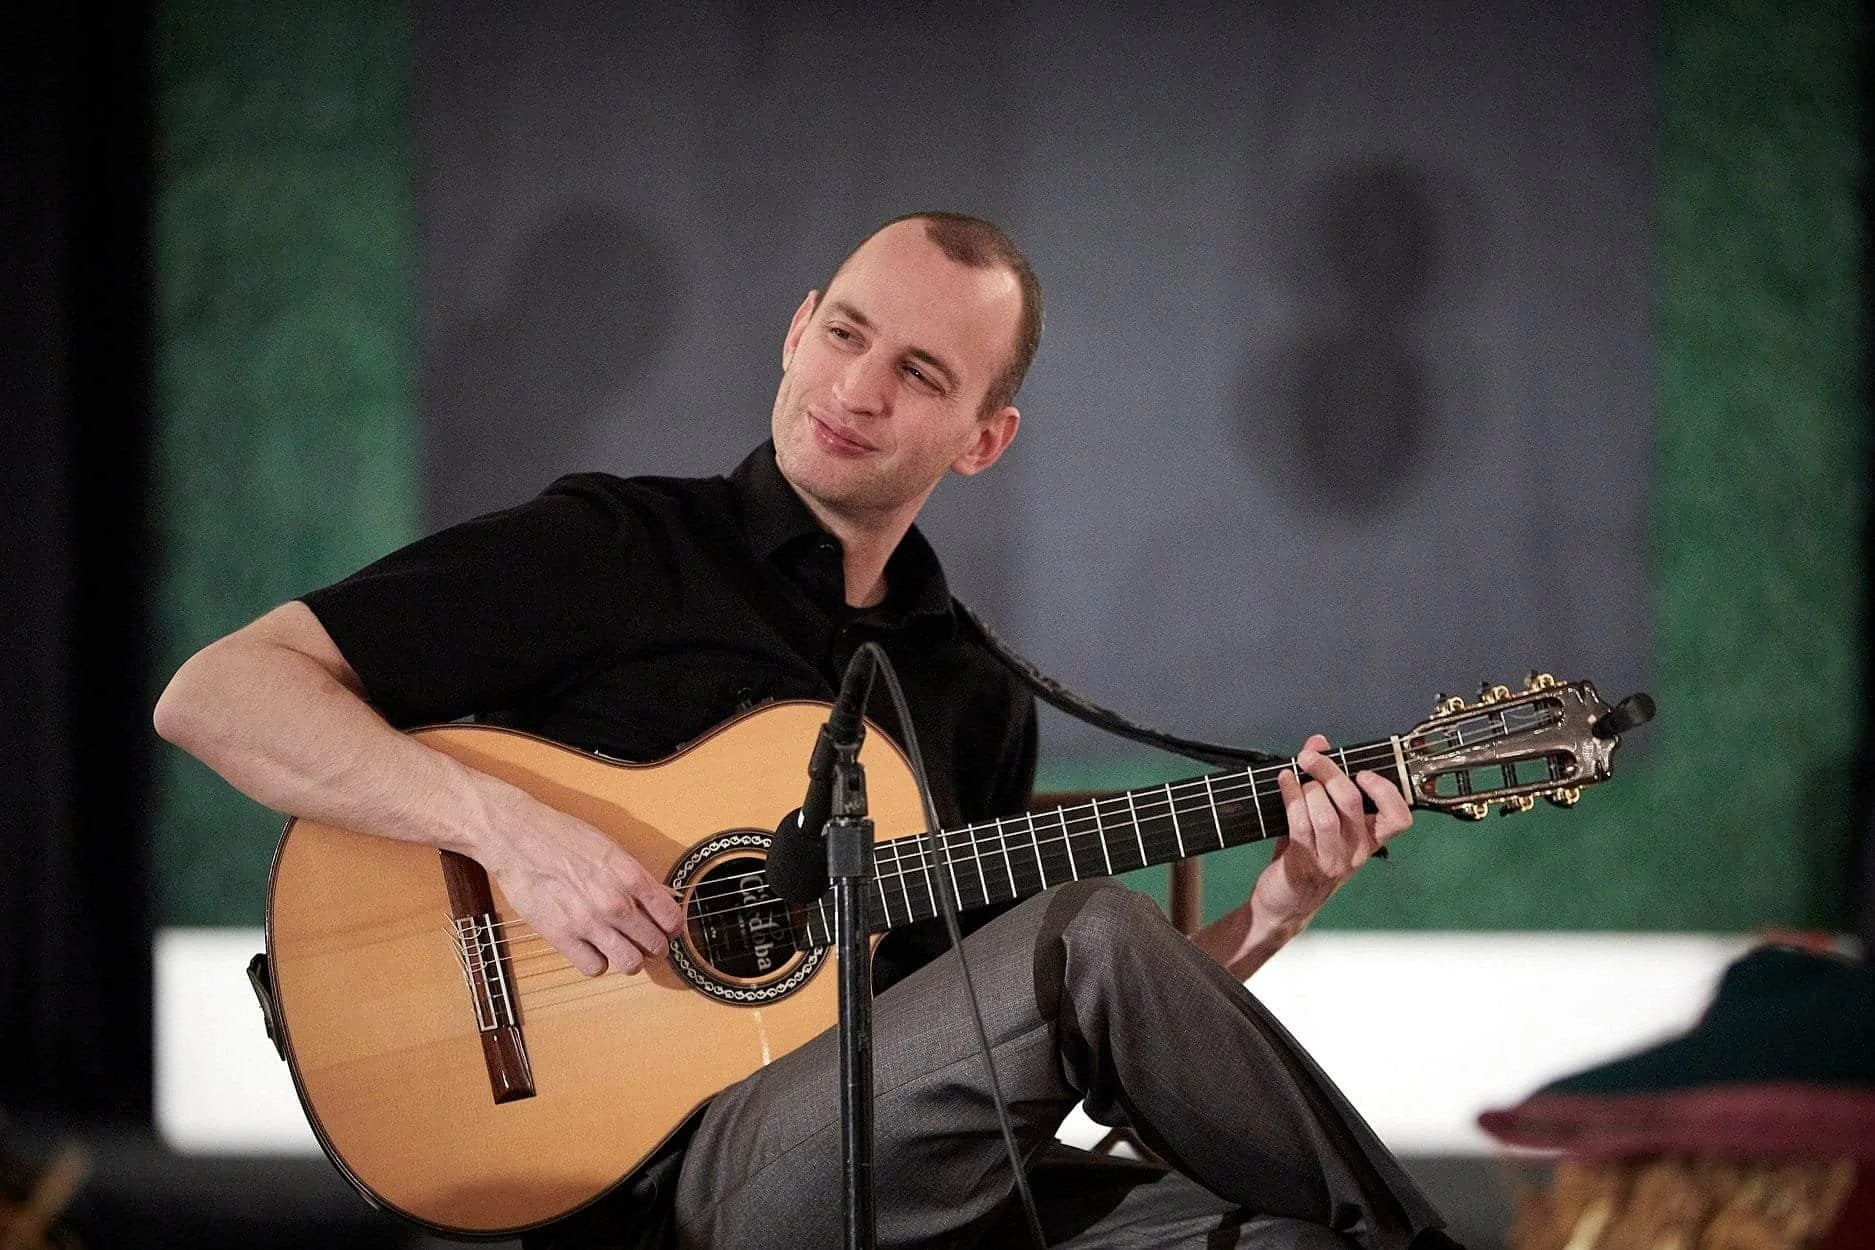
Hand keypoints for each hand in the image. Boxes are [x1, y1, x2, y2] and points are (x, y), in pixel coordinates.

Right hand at [476, 789, 685, 976]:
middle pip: (655, 946)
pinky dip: (596, 962)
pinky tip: (592, 948)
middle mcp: (614, 902)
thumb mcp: (611, 849)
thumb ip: (638, 878)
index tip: (667, 929)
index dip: (673, 928)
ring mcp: (588, 922)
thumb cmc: (564, 837)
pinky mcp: (560, 936)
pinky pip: (594, 968)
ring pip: (630, 964)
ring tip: (622, 949)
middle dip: (654, 946)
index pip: (672, 919)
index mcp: (631, 876)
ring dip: (630, 960)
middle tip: (646, 942)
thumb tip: (664, 898)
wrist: (519, 837)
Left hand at [1252, 733, 1411, 930]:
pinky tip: (1284, 783)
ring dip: (1307, 787)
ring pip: (1325, 814)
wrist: (1284, 903)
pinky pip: (1300, 824)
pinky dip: (1291, 796)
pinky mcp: (1305, 865)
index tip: (1364, 772)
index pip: (1398, 818)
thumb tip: (1318, 743)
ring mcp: (1332, 860)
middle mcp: (1356, 851)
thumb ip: (1322, 779)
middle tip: (1309, 758)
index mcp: (1369, 839)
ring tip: (1294, 774)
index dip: (1385, 791)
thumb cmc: (1306, 858)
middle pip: (1352, 802)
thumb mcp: (1321, 819)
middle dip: (1328, 771)